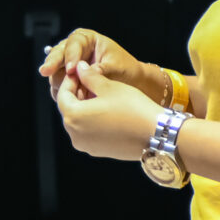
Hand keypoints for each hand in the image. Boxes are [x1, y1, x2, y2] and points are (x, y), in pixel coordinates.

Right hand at [38, 27, 165, 102]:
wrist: (130, 83)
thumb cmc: (126, 69)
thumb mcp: (116, 67)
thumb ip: (101, 69)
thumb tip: (86, 72)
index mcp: (86, 39)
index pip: (73, 44)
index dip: (71, 56)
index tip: (71, 69)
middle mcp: (73, 50)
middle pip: (57, 54)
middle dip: (52, 63)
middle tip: (45, 71)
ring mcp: (67, 65)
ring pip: (55, 71)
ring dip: (59, 82)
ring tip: (68, 93)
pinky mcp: (66, 80)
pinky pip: (58, 85)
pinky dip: (61, 92)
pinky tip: (67, 99)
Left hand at [52, 61, 166, 159]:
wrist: (156, 134)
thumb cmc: (133, 108)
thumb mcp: (109, 87)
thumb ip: (90, 77)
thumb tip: (79, 68)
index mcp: (72, 117)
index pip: (62, 95)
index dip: (70, 81)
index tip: (80, 72)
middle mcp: (74, 134)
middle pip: (69, 109)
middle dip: (77, 94)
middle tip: (89, 81)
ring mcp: (86, 145)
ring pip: (79, 121)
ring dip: (85, 107)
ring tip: (100, 95)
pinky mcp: (97, 151)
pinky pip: (89, 132)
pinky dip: (93, 120)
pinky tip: (107, 111)